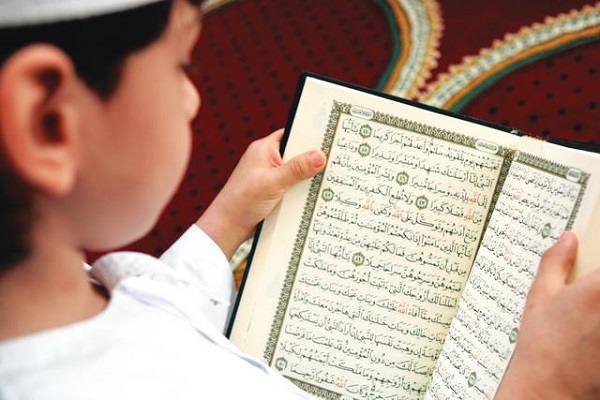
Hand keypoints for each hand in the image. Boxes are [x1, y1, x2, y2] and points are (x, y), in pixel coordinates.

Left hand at [196, 129, 325, 258]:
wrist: (228, 228)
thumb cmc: (242, 201)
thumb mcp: (273, 183)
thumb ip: (297, 169)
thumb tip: (320, 155)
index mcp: (264, 148)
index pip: (293, 134)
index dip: (311, 135)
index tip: (332, 138)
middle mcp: (268, 159)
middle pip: (298, 154)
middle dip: (314, 160)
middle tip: (338, 161)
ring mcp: (271, 176)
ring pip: (298, 173)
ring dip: (310, 178)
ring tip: (332, 179)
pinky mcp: (274, 191)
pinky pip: (294, 186)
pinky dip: (303, 191)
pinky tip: (317, 196)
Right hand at [496, 231, 599, 398]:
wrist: (551, 388)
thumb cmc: (543, 344)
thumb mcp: (541, 295)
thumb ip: (555, 262)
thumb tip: (566, 241)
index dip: (598, 267)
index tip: (593, 272)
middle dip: (597, 288)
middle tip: (589, 297)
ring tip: (589, 320)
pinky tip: (592, 334)